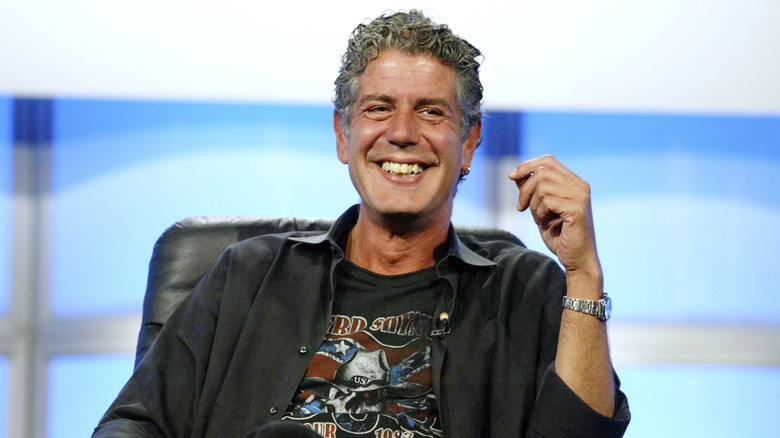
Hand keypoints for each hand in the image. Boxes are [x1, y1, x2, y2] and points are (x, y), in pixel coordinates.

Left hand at [509, 155, 600, 275]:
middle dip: (525, 190)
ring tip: (539, 219)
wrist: (576, 259)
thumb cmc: (559, 236)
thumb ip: (533, 191)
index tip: (512, 176)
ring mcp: (580, 196)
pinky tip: (545, 224)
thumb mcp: (541, 209)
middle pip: (541, 172)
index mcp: (574, 182)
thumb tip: (517, 174)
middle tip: (522, 207)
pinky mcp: (577, 209)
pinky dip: (539, 213)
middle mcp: (580, 185)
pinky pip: (547, 201)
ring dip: (533, 204)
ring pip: (542, 186)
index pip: (548, 161)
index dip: (527, 165)